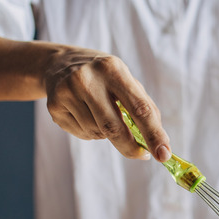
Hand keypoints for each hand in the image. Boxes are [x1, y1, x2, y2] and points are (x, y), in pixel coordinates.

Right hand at [43, 47, 171, 161]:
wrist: (59, 63)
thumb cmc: (104, 76)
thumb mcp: (126, 80)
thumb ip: (145, 107)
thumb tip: (159, 142)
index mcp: (113, 69)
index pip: (139, 108)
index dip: (154, 134)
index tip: (164, 154)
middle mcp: (87, 79)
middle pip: (114, 127)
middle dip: (130, 147)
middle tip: (141, 155)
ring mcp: (67, 92)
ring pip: (97, 133)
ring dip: (107, 135)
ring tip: (102, 115)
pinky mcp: (53, 106)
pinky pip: (82, 134)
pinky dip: (91, 133)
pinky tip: (86, 115)